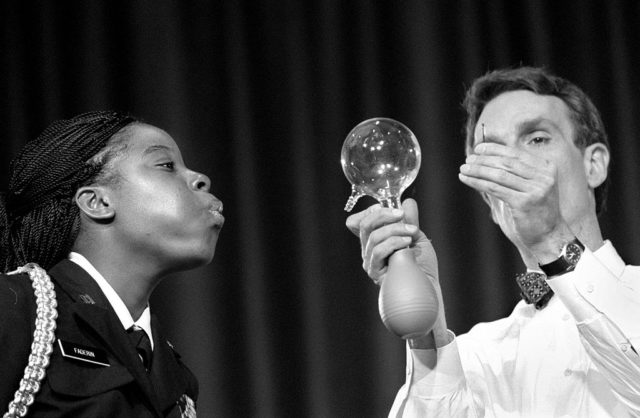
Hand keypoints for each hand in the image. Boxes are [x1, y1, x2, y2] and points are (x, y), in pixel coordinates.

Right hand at [345, 199, 437, 285]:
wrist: (428, 288)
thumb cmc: (423, 266)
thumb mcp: (416, 236)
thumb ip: (409, 220)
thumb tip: (408, 202)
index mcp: (375, 241)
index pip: (358, 222)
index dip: (369, 211)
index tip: (388, 208)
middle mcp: (368, 251)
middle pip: (364, 225)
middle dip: (383, 215)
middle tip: (401, 214)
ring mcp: (370, 262)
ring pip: (374, 237)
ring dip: (395, 229)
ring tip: (412, 232)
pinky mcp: (374, 272)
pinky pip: (378, 251)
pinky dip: (394, 242)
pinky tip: (407, 243)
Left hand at [458, 142, 572, 258]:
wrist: (550, 236)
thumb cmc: (535, 211)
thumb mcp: (531, 187)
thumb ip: (515, 173)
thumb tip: (488, 158)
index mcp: (547, 168)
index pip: (516, 153)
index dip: (495, 149)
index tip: (479, 148)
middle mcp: (544, 176)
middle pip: (507, 162)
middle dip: (484, 159)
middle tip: (468, 160)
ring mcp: (536, 190)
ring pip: (499, 175)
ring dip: (478, 170)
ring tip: (463, 169)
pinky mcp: (525, 203)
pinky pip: (495, 189)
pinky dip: (478, 182)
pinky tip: (466, 179)